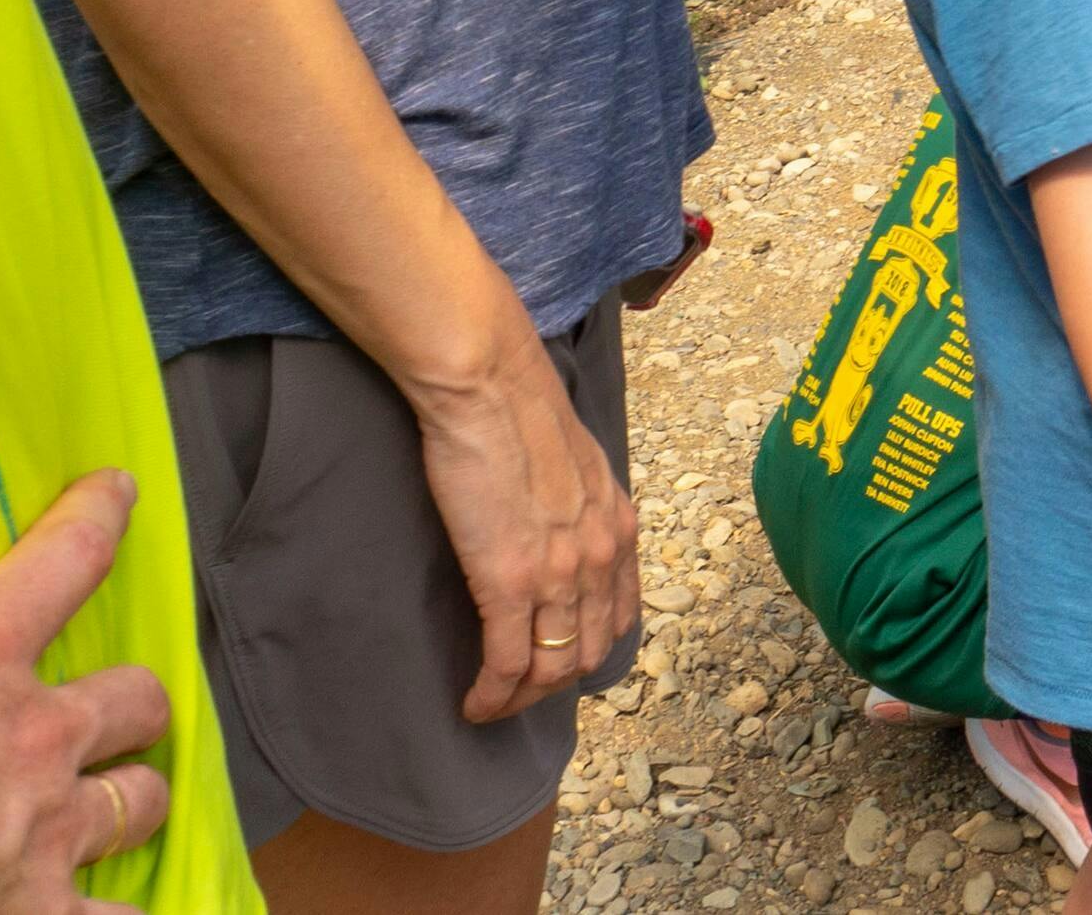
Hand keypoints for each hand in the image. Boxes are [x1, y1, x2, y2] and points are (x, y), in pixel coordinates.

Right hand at [0, 472, 176, 912]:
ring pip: (138, 804)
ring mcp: (50, 831)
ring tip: (124, 814)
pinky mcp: (40, 913)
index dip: (97, 516)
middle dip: (135, 709)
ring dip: (132, 806)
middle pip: (135, 700)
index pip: (63, 559)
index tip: (117, 491)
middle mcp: (37, 738)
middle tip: (124, 719)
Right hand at [413, 328, 640, 725]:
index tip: (557, 658)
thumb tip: (562, 529)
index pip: (620, 616)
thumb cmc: (520, 411)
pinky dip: (491, 695)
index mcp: (618, 527)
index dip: (589, 649)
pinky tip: (471, 702)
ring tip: (491, 705)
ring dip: (520, 700)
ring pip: (551, 669)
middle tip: (517, 693)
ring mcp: (557, 575)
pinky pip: (506, 662)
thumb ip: (581, 505)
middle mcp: (599, 558)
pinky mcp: (508, 582)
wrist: (490, 386)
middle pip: (589, 654)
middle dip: (554, 686)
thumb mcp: (579, 463)